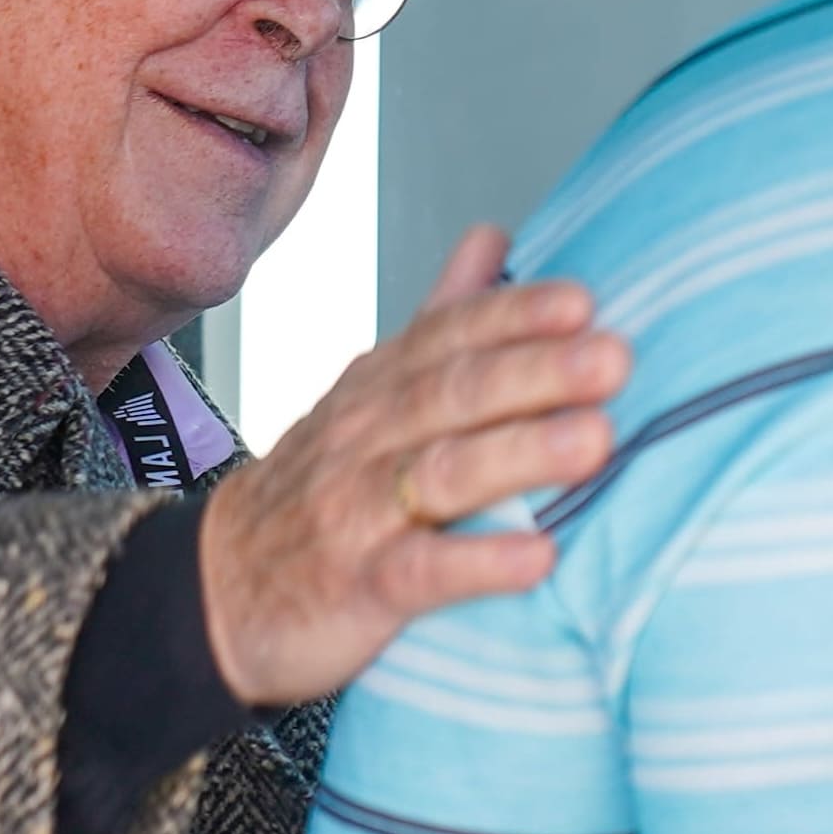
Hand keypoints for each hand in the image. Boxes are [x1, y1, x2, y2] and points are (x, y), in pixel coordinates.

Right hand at [197, 226, 628, 704]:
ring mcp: (356, 513)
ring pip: (441, 473)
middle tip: (612, 358)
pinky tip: (540, 558)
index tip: (583, 301)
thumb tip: (493, 237)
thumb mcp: (367, 394)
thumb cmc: (318, 491)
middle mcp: (364, 439)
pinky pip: (420, 572)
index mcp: (377, 388)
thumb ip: (438, 321)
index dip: (512, 315)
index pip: (447, 336)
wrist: (220, 596)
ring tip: (595, 441)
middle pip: (454, 394)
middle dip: (536, 372)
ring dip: (521, 454)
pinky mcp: (356, 589)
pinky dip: (480, 562)